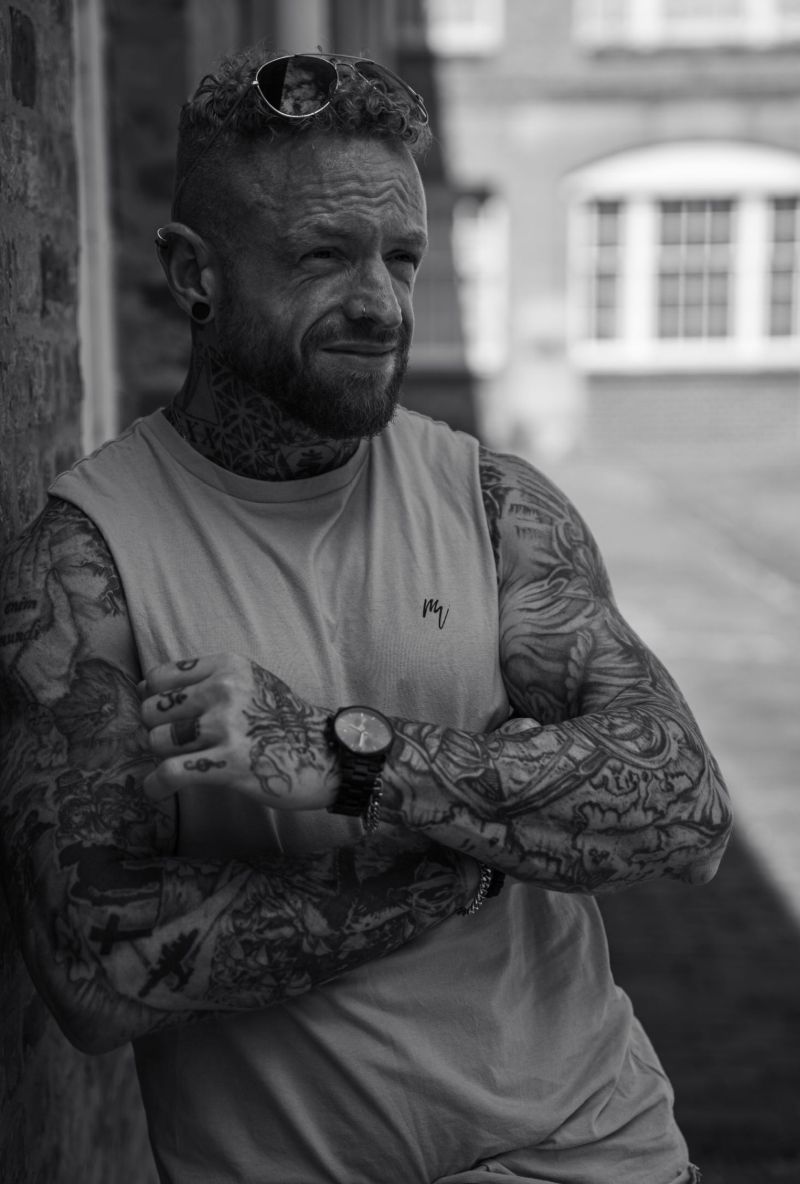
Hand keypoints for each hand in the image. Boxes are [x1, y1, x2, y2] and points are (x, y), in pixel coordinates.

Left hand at [140, 654, 337, 807]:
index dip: (153, 699)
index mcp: (228, 667)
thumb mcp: (250, 683)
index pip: (160, 678)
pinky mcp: (229, 763)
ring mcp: (227, 727)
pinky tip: (157, 790)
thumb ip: (204, 680)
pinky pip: (170, 772)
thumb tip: (142, 689)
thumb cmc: (284, 721)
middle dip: (156, 731)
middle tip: (173, 746)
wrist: (326, 753)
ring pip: (158, 741)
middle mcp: (225, 690)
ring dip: (161, 758)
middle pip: (153, 710)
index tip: (163, 716)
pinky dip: (156, 785)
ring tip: (177, 765)